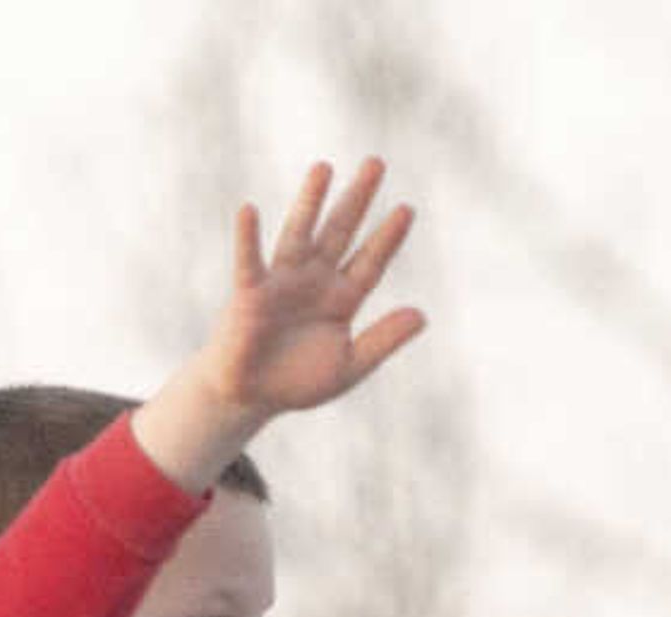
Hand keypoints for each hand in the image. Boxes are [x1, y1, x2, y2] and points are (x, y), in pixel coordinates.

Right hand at [167, 158, 422, 450]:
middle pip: (341, 232)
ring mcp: (282, 283)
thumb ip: (383, 340)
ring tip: (325, 168)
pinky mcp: (250, 294)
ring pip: (300, 234)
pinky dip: (247, 237)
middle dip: (357, 199)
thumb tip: (422, 315)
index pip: (371, 261)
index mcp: (341, 298)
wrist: (248, 399)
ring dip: (310, 201)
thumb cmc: (295, 383)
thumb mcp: (348, 366)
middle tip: (376, 163)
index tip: (406, 210)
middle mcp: (314, 281)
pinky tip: (249, 210)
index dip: (388, 237)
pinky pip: (250, 262)